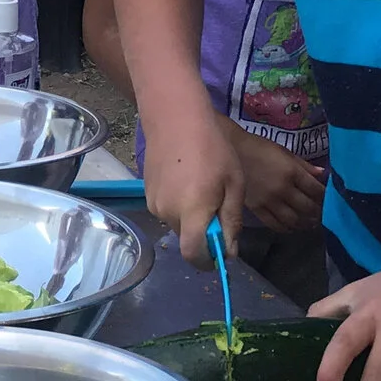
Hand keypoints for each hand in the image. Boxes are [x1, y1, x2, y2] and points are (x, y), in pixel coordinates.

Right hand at [142, 107, 246, 268]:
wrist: (175, 119)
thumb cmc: (212, 148)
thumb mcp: (233, 184)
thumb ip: (230, 221)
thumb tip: (228, 252)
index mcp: (192, 212)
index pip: (193, 254)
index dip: (207, 261)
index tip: (220, 255)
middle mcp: (167, 213)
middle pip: (187, 240)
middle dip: (204, 234)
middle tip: (219, 207)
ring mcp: (154, 203)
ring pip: (178, 225)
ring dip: (192, 218)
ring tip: (203, 188)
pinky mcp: (147, 194)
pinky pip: (168, 210)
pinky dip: (180, 205)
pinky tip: (188, 181)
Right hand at [230, 127, 325, 234]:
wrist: (232, 151)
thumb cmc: (260, 148)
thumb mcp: (285, 152)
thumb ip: (304, 165)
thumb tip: (323, 174)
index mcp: (292, 172)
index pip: (316, 190)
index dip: (326, 198)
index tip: (330, 201)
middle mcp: (283, 189)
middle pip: (307, 207)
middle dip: (318, 213)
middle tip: (323, 215)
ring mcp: (269, 201)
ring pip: (293, 219)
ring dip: (305, 224)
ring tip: (311, 223)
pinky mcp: (257, 209)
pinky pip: (275, 224)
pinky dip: (287, 228)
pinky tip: (292, 227)